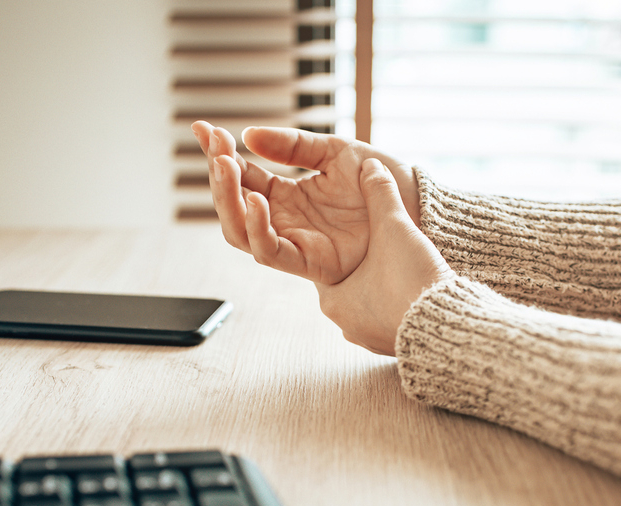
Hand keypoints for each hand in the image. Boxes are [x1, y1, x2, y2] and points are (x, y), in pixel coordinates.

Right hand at [191, 121, 419, 283]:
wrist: (417, 204)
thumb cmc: (383, 180)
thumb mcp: (335, 151)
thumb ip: (293, 146)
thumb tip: (249, 136)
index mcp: (287, 195)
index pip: (241, 176)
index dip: (219, 154)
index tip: (202, 128)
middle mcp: (285, 220)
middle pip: (233, 206)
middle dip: (219, 177)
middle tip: (216, 149)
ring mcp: (296, 241)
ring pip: (242, 232)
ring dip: (228, 201)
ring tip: (228, 167)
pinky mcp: (310, 262)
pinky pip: (271, 252)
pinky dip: (258, 229)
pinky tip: (258, 199)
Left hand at [318, 158, 451, 354]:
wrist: (449, 328)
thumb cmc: (412, 282)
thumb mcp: (394, 229)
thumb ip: (380, 194)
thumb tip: (371, 165)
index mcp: (333, 298)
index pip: (330, 262)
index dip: (347, 243)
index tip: (361, 232)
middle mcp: (346, 324)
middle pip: (351, 283)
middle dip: (368, 265)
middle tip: (385, 248)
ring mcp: (369, 339)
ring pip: (372, 303)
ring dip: (386, 287)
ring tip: (405, 269)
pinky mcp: (393, 347)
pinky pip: (392, 319)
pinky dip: (401, 304)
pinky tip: (418, 291)